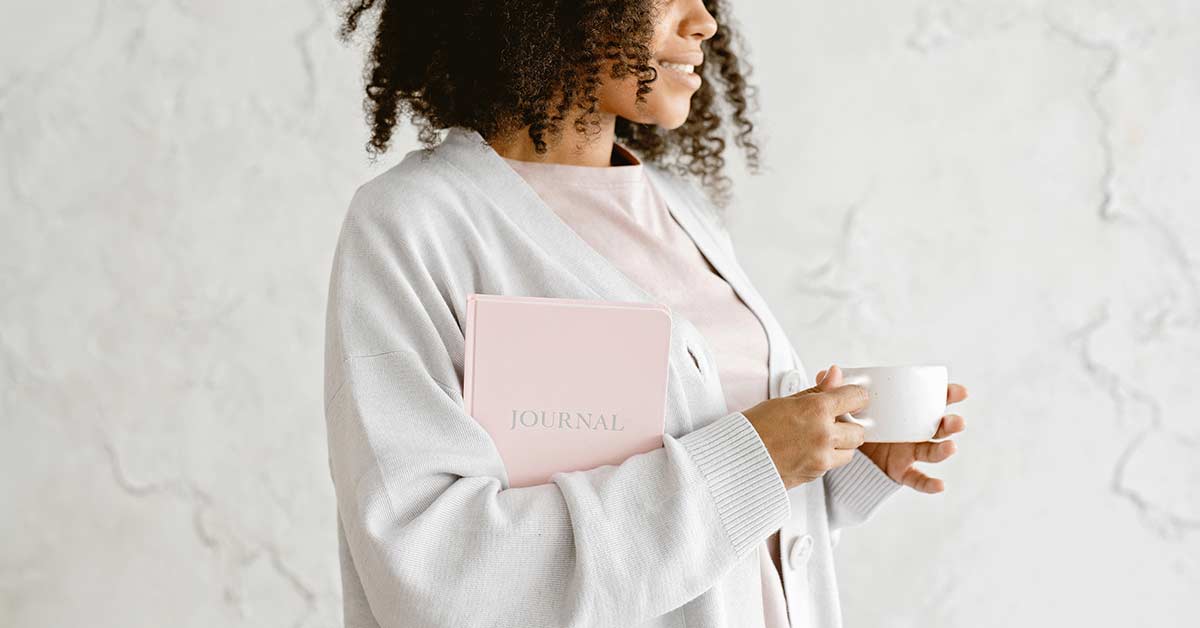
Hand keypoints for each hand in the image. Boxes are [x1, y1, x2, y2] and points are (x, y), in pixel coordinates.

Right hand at [741, 375, 869, 489]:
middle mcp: (823, 434)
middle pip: (859, 430)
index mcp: (816, 409)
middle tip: (832, 420)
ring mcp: (821, 457)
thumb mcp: (786, 401)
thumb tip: (835, 374)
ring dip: (841, 444)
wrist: (736, 459)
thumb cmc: (755, 428)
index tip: (850, 397)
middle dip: (849, 425)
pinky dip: (826, 457)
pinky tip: (807, 449)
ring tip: (818, 437)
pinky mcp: (816, 474)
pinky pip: (833, 464)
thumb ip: (818, 390)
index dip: (854, 396)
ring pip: (850, 451)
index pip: (856, 398)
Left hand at [814, 364, 967, 492]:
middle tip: (956, 421)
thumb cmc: (849, 420)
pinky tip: (940, 485)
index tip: (959, 392)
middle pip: (938, 427)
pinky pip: (918, 480)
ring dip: (944, 450)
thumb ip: (837, 389)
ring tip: (950, 447)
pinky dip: (929, 484)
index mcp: (905, 411)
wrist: (842, 450)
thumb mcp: (844, 404)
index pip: (931, 400)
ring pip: (932, 451)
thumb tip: (833, 371)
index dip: (947, 395)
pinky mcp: (901, 471)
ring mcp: (909, 452)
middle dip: (950, 424)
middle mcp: (913, 431)